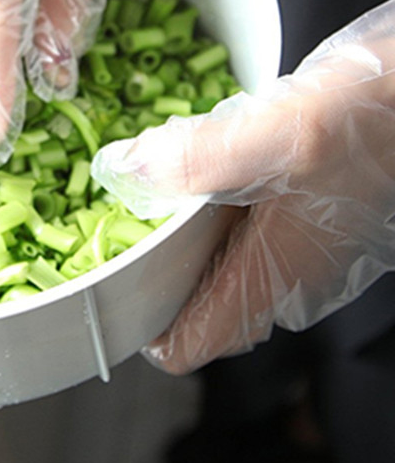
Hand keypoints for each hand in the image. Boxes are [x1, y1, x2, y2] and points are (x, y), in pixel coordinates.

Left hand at [92, 0, 394, 373]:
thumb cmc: (373, 119)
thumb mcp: (279, 133)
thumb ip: (198, 157)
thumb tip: (123, 169)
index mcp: (271, 277)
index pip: (189, 343)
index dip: (139, 325)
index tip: (98, 287)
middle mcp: (278, 273)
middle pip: (190, 304)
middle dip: (141, 274)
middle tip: (95, 230)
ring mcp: (288, 244)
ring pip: (207, 264)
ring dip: (164, 238)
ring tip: (120, 200)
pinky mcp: (294, 211)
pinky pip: (227, 227)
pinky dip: (193, 207)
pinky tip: (173, 166)